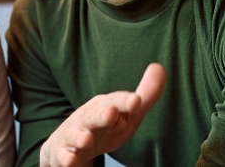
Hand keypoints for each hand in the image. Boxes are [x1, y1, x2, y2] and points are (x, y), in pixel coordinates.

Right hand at [40, 63, 165, 166]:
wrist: (66, 145)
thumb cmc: (103, 127)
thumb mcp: (127, 115)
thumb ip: (145, 96)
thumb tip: (160, 67)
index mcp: (104, 106)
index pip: (116, 102)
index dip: (125, 101)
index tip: (136, 100)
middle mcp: (87, 118)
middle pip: (94, 116)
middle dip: (101, 115)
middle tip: (111, 112)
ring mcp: (73, 136)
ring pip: (76, 135)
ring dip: (80, 136)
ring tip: (86, 139)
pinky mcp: (64, 153)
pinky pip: (64, 156)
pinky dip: (66, 158)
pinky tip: (70, 160)